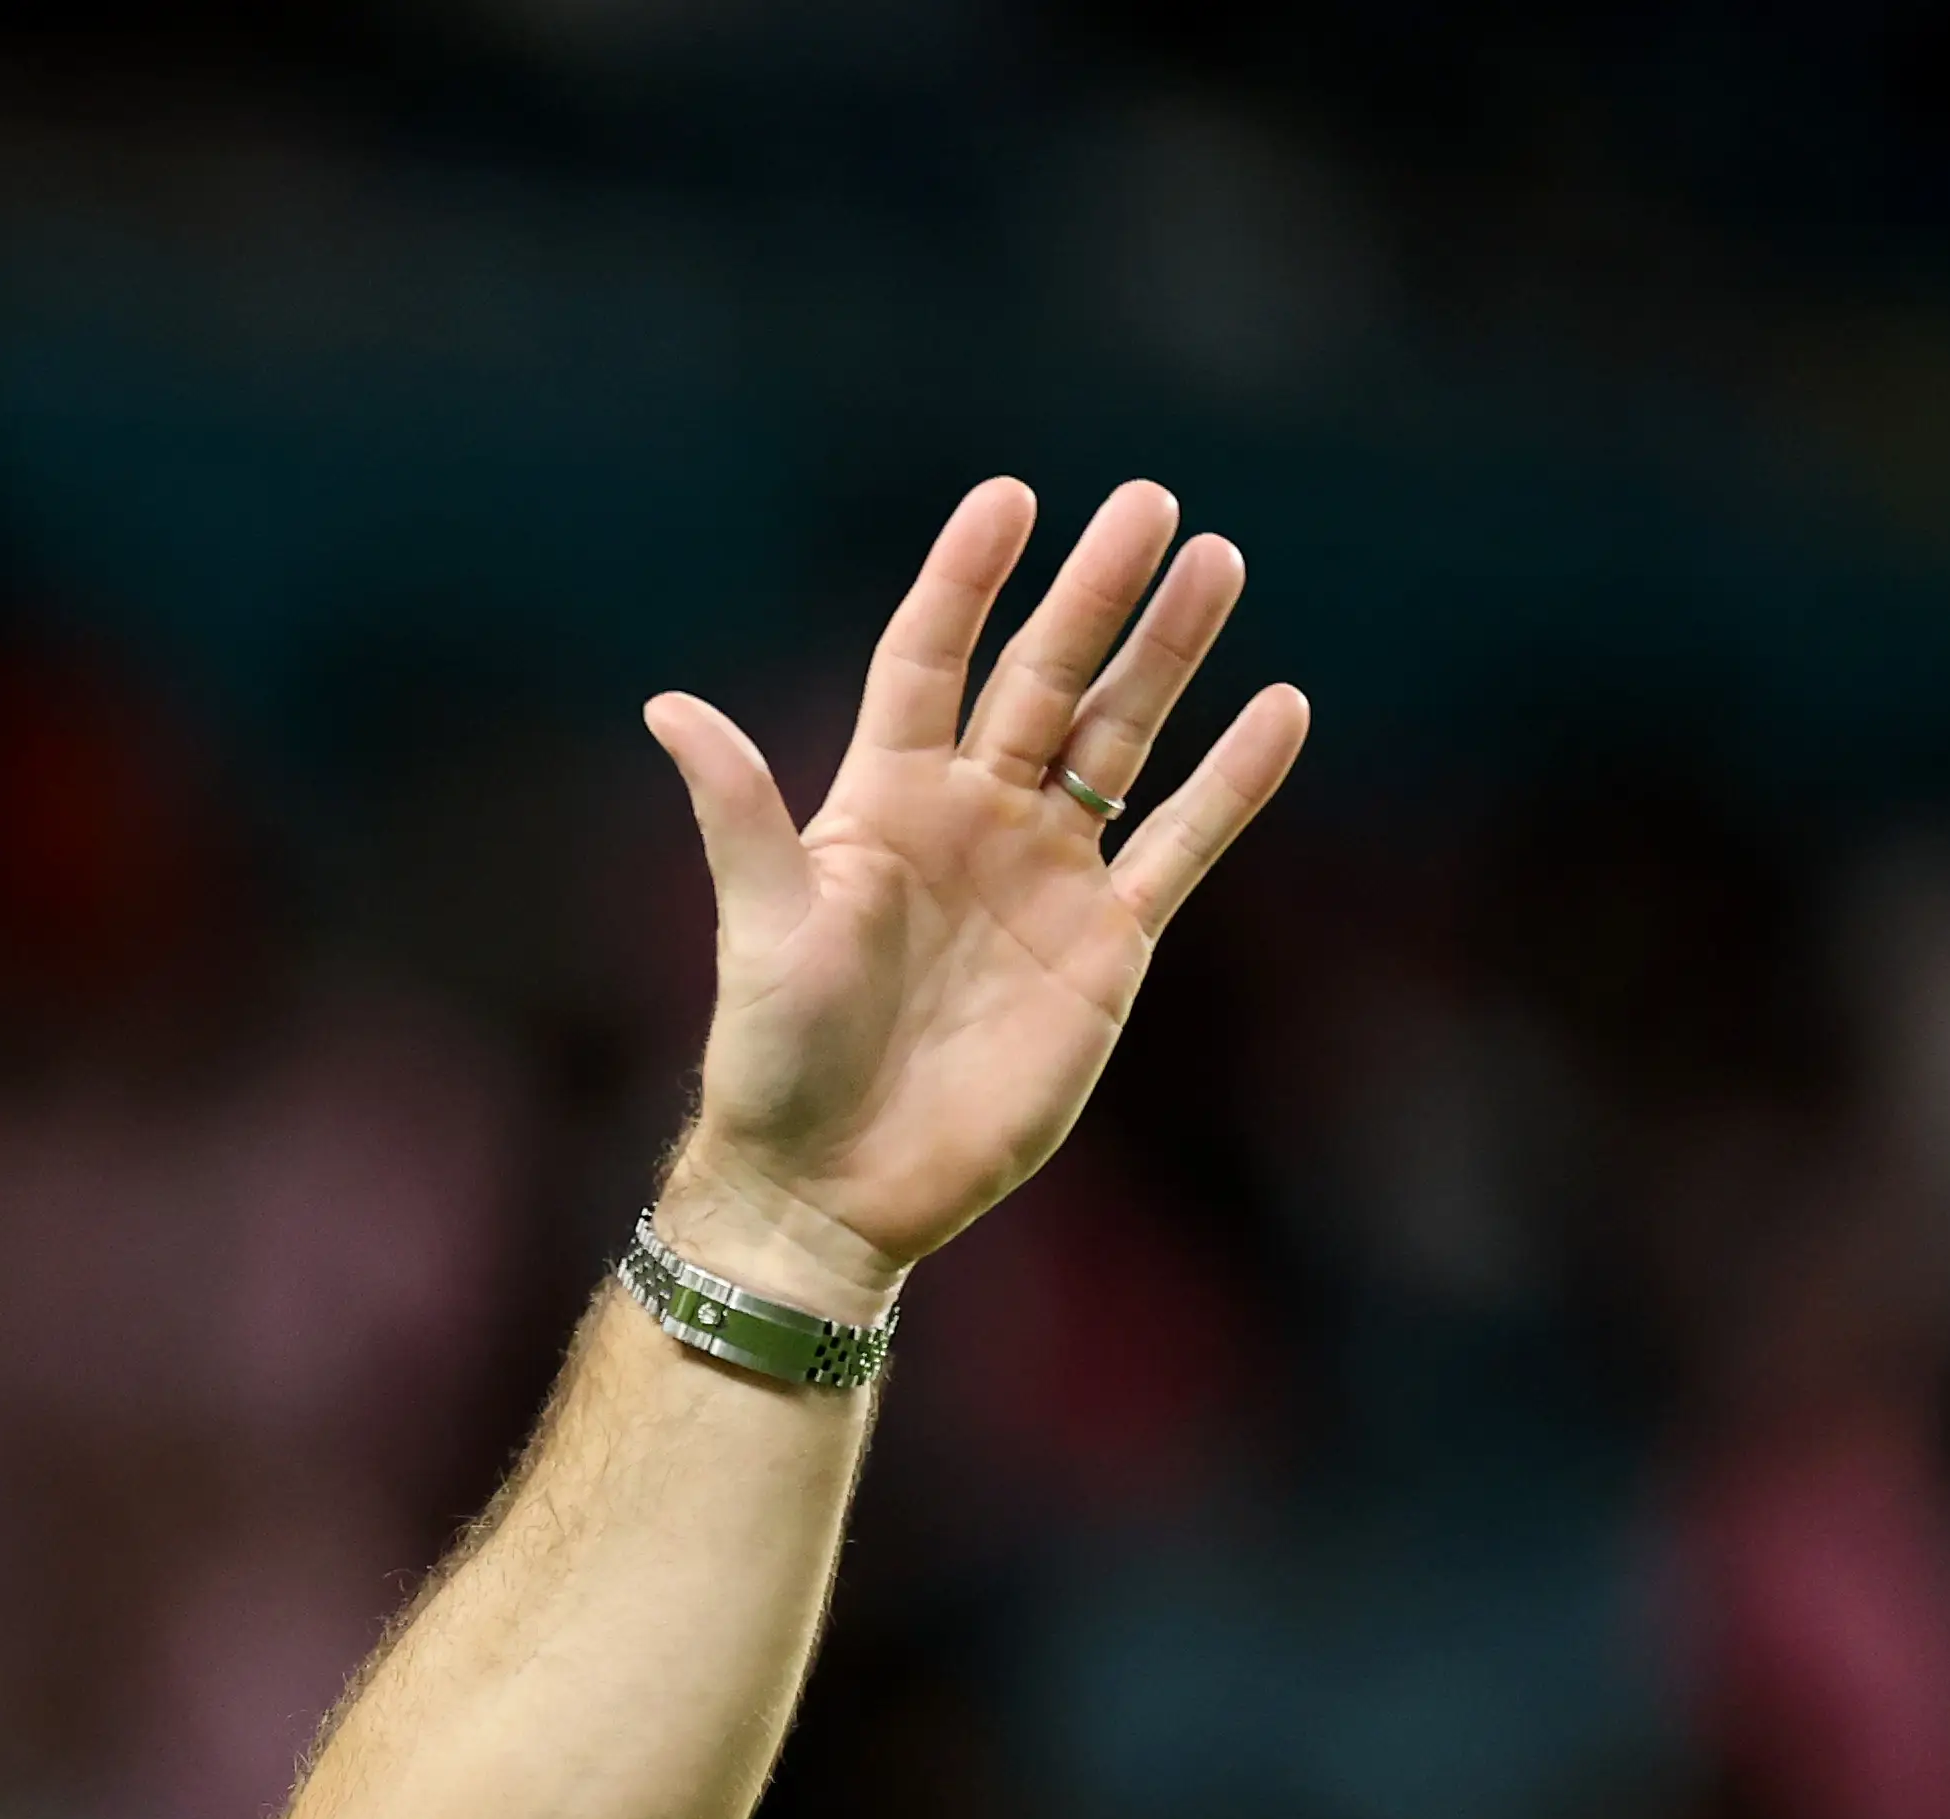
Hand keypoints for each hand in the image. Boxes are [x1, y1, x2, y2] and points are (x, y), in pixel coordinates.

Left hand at [642, 477, 1308, 1318]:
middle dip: (1093, 595)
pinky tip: (1281, 709)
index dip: (965, 582)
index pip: (928, 661)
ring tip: (1217, 562)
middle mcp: (968, 820)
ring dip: (1167, 657)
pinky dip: (1232, 784)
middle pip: (1041, 680)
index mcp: (880, 802)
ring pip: (1118, 739)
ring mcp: (1042, 875)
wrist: (834, 1187)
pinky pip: (1180, 845)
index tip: (1008, 499)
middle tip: (1148, 503)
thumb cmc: (777, 1060)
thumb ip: (738, 812)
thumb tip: (668, 708)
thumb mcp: (760, 926)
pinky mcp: (1104, 944)